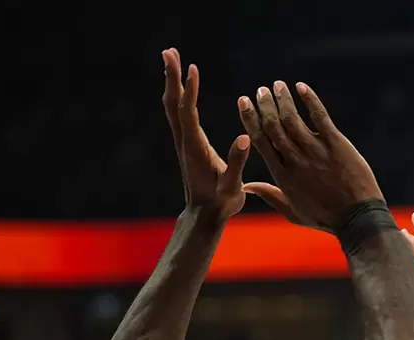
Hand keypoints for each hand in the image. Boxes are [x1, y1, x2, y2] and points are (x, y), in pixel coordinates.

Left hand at [162, 49, 250, 221]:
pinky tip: (181, 85)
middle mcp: (184, 141)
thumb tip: (244, 138)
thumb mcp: (232, 187)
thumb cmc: (221, 203)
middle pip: (173, 103)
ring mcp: (183, 142)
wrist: (204, 215)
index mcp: (195, 148)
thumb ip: (237, 163)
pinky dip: (179, 94)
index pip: (188, 112)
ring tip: (172, 58)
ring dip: (172, 81)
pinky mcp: (186, 143)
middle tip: (169, 50)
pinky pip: (178, 113)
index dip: (190, 90)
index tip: (192, 67)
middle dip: (171, 76)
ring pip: (172, 106)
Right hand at [238, 81, 382, 233]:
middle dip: (264, 106)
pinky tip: (301, 87)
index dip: (250, 119)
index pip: (260, 141)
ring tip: (277, 85)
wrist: (357, 219)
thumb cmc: (326, 218)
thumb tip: (246, 187)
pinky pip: (320, 116)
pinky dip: (309, 100)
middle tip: (259, 90)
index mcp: (282, 176)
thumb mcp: (293, 212)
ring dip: (283, 99)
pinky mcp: (336, 144)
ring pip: (292, 119)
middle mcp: (295, 160)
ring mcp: (315, 151)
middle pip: (273, 126)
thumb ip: (270, 196)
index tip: (243, 103)